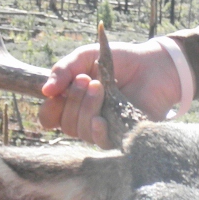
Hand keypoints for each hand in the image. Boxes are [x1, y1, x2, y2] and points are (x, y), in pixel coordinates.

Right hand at [39, 40, 180, 146]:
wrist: (153, 64)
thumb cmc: (119, 61)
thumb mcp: (86, 57)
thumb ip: (64, 69)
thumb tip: (45, 90)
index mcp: (73, 102)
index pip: (49, 117)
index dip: (49, 108)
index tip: (57, 90)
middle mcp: (85, 119)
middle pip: (66, 124)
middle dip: (73, 100)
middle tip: (88, 79)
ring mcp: (103, 129)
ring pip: (82, 131)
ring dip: (87, 108)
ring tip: (100, 86)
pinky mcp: (121, 136)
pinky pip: (102, 142)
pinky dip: (98, 131)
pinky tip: (101, 119)